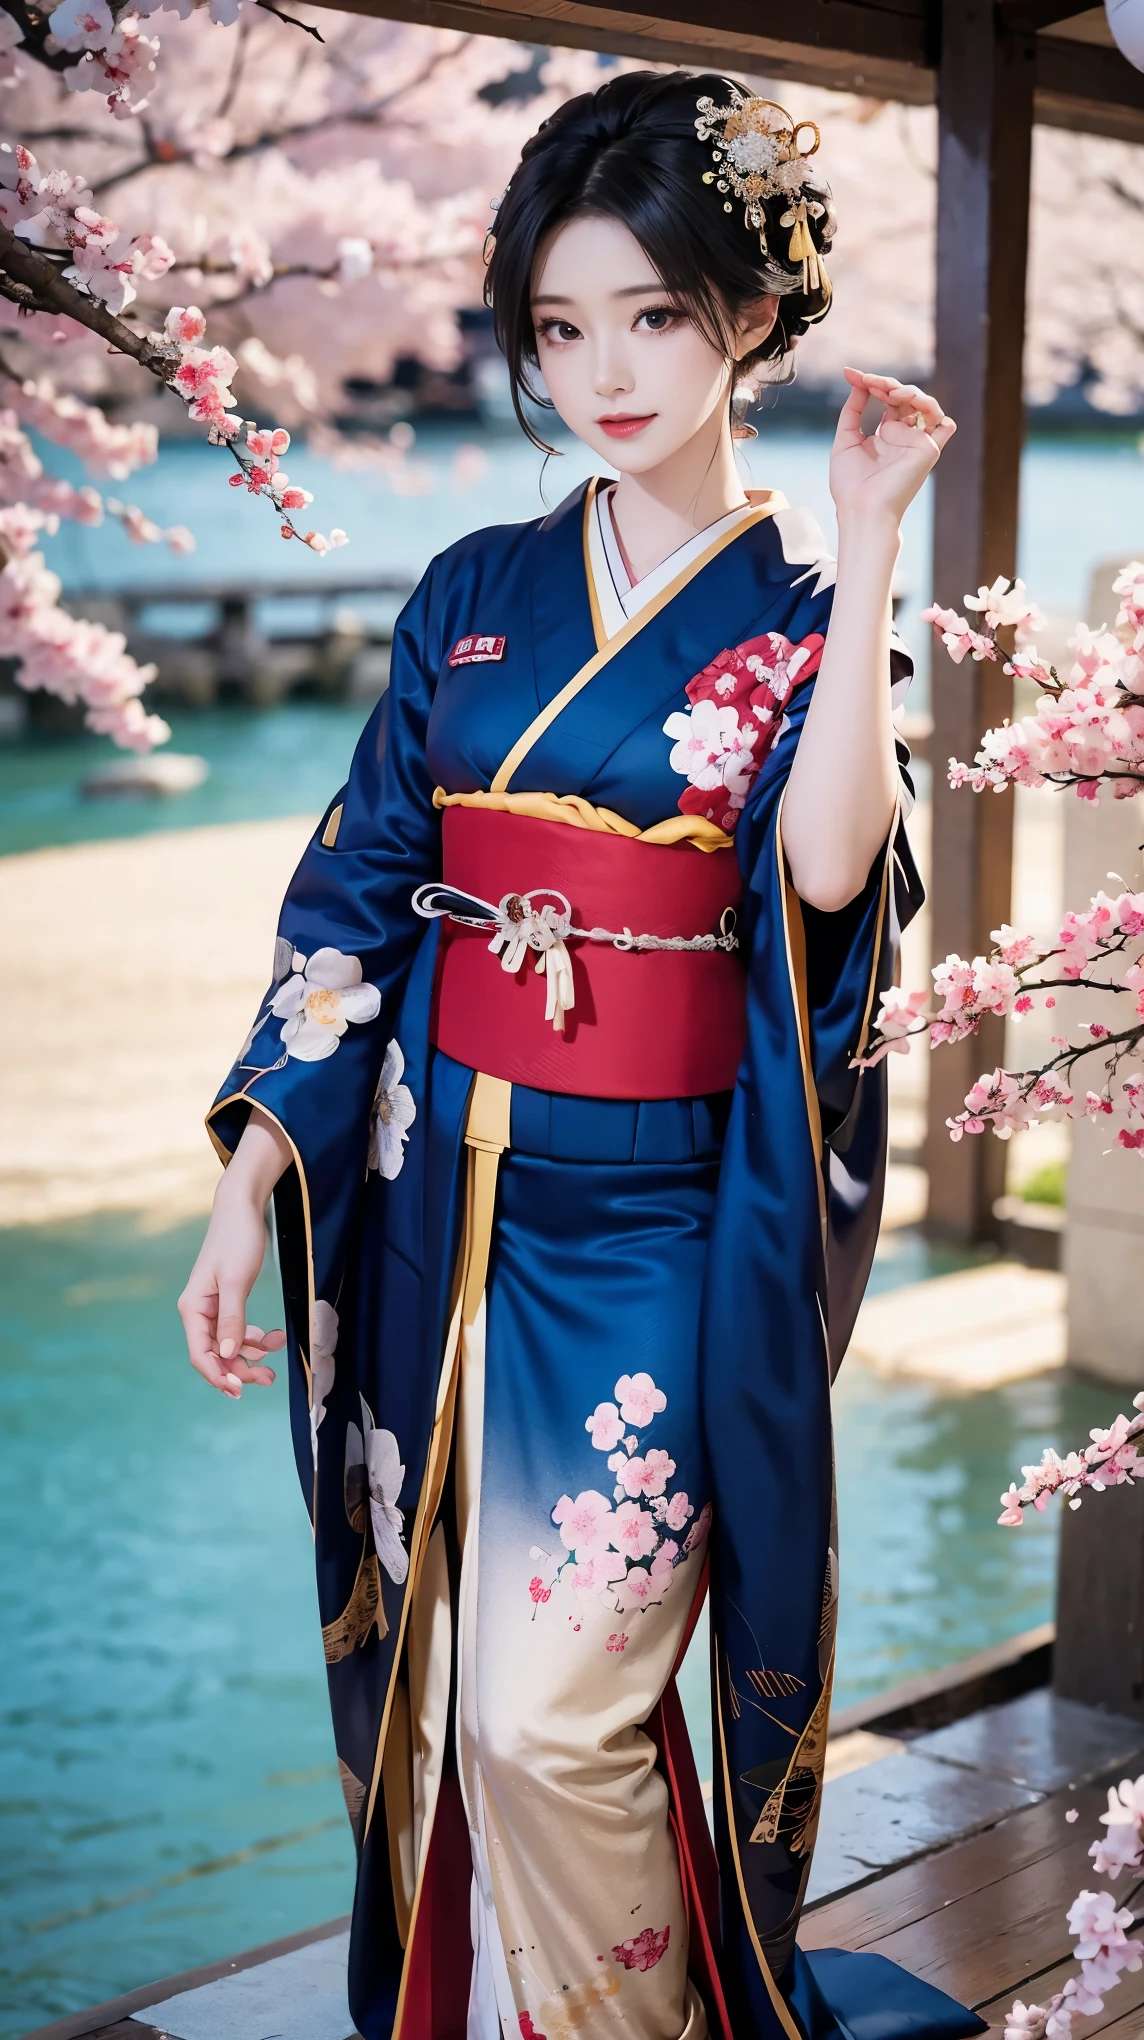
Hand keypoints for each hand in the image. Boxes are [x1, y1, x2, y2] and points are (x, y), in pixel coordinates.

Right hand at [178, 1111, 290, 1397]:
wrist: (242, 1209)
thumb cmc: (237, 1240)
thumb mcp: (237, 1281)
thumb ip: (231, 1319)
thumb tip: (226, 1354)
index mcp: (193, 1309)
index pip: (201, 1355)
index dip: (219, 1376)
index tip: (241, 1390)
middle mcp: (199, 1313)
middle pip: (215, 1355)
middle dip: (240, 1369)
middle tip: (268, 1379)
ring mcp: (212, 1309)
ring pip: (228, 1346)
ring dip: (251, 1355)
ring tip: (276, 1354)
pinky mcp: (227, 1303)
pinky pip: (237, 1331)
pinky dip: (254, 1337)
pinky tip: (272, 1338)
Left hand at [829, 368, 955, 530]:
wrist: (861, 509)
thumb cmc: (850, 485)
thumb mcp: (845, 440)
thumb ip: (853, 411)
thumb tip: (858, 383)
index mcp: (886, 434)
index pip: (887, 399)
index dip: (871, 383)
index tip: (850, 373)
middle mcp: (904, 436)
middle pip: (904, 397)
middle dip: (885, 384)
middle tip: (867, 380)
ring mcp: (917, 442)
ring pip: (924, 404)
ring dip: (906, 391)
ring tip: (887, 391)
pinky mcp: (928, 450)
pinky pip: (944, 426)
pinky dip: (934, 410)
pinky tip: (911, 404)